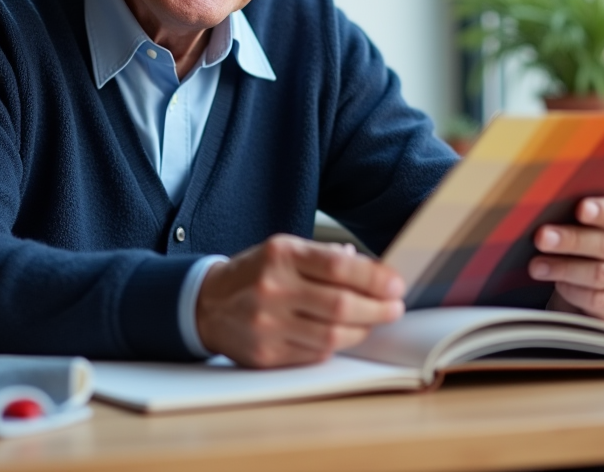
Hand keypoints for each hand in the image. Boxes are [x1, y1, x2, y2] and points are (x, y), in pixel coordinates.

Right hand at [196, 234, 404, 367]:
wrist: (207, 304)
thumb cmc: (254, 274)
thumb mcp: (283, 250)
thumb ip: (325, 257)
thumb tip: (372, 270)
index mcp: (280, 255)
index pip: (338, 267)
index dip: (375, 278)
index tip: (396, 284)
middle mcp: (272, 288)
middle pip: (341, 306)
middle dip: (378, 309)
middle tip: (394, 308)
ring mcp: (267, 324)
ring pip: (332, 335)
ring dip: (362, 330)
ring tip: (372, 322)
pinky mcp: (266, 354)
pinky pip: (315, 354)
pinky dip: (336, 345)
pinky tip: (343, 335)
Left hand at [528, 190, 603, 322]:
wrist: (600, 270)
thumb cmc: (592, 232)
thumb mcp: (592, 214)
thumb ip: (582, 206)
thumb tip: (550, 201)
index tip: (580, 209)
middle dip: (572, 241)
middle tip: (542, 237)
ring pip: (600, 275)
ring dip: (564, 269)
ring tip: (537, 265)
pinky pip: (597, 300)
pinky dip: (572, 291)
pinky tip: (557, 283)